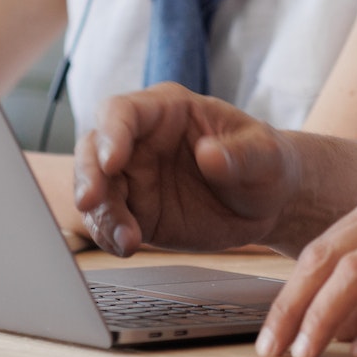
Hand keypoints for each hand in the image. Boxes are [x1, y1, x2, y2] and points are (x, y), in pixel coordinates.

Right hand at [73, 84, 295, 255]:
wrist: (269, 203)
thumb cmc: (265, 162)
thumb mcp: (265, 154)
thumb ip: (240, 153)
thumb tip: (210, 155)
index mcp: (167, 110)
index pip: (123, 111)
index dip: (112, 132)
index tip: (112, 160)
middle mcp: (141, 141)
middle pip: (94, 149)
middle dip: (88, 175)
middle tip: (92, 201)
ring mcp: (134, 178)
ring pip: (96, 190)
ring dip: (100, 214)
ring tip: (126, 238)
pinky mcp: (136, 213)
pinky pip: (109, 223)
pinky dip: (110, 236)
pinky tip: (126, 247)